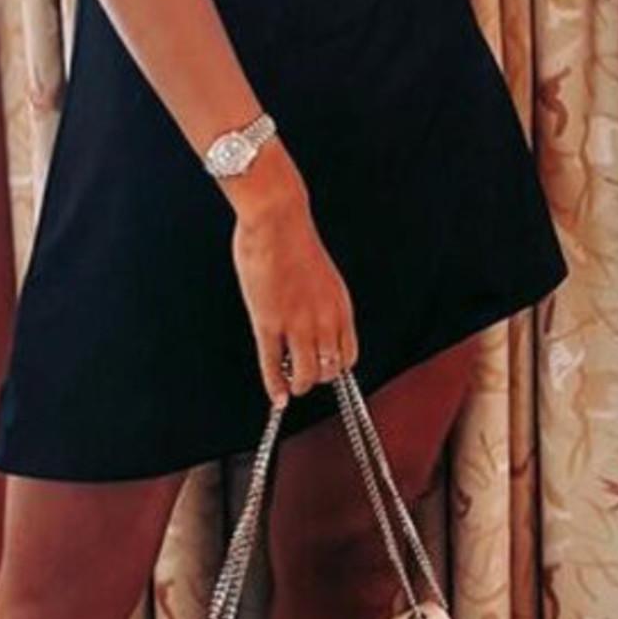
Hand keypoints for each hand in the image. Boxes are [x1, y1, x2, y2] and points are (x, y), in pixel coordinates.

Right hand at [230, 180, 359, 405]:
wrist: (278, 220)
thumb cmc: (294, 241)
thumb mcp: (323, 276)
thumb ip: (322, 302)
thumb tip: (312, 320)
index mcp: (340, 307)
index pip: (349, 355)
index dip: (336, 368)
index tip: (323, 369)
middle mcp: (324, 320)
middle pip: (329, 370)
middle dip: (316, 378)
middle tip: (301, 376)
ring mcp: (296, 323)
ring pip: (305, 375)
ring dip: (297, 385)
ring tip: (290, 386)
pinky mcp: (268, 322)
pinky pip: (272, 365)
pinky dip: (274, 386)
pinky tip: (276, 397)